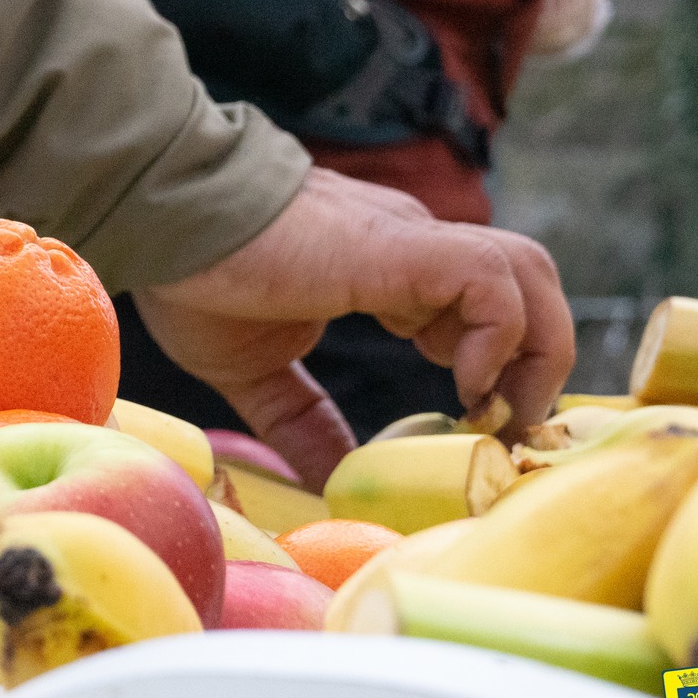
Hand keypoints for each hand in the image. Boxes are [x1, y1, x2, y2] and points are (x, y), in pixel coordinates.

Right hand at [130, 167, 575, 488]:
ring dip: (535, 350)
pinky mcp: (402, 249)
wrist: (161, 213)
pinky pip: (492, 283)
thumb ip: (303, 422)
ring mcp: (413, 241)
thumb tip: (332, 484)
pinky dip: (498, 337)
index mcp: (387, 268)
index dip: (495, 367)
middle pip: (528, 284)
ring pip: (529, 274)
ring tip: (492, 411)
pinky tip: (459, 385)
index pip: (482, 304)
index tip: (471, 427)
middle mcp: (414, 246)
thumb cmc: (194, 276)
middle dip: (537, 361)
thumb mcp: (256, 372)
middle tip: (499, 428)